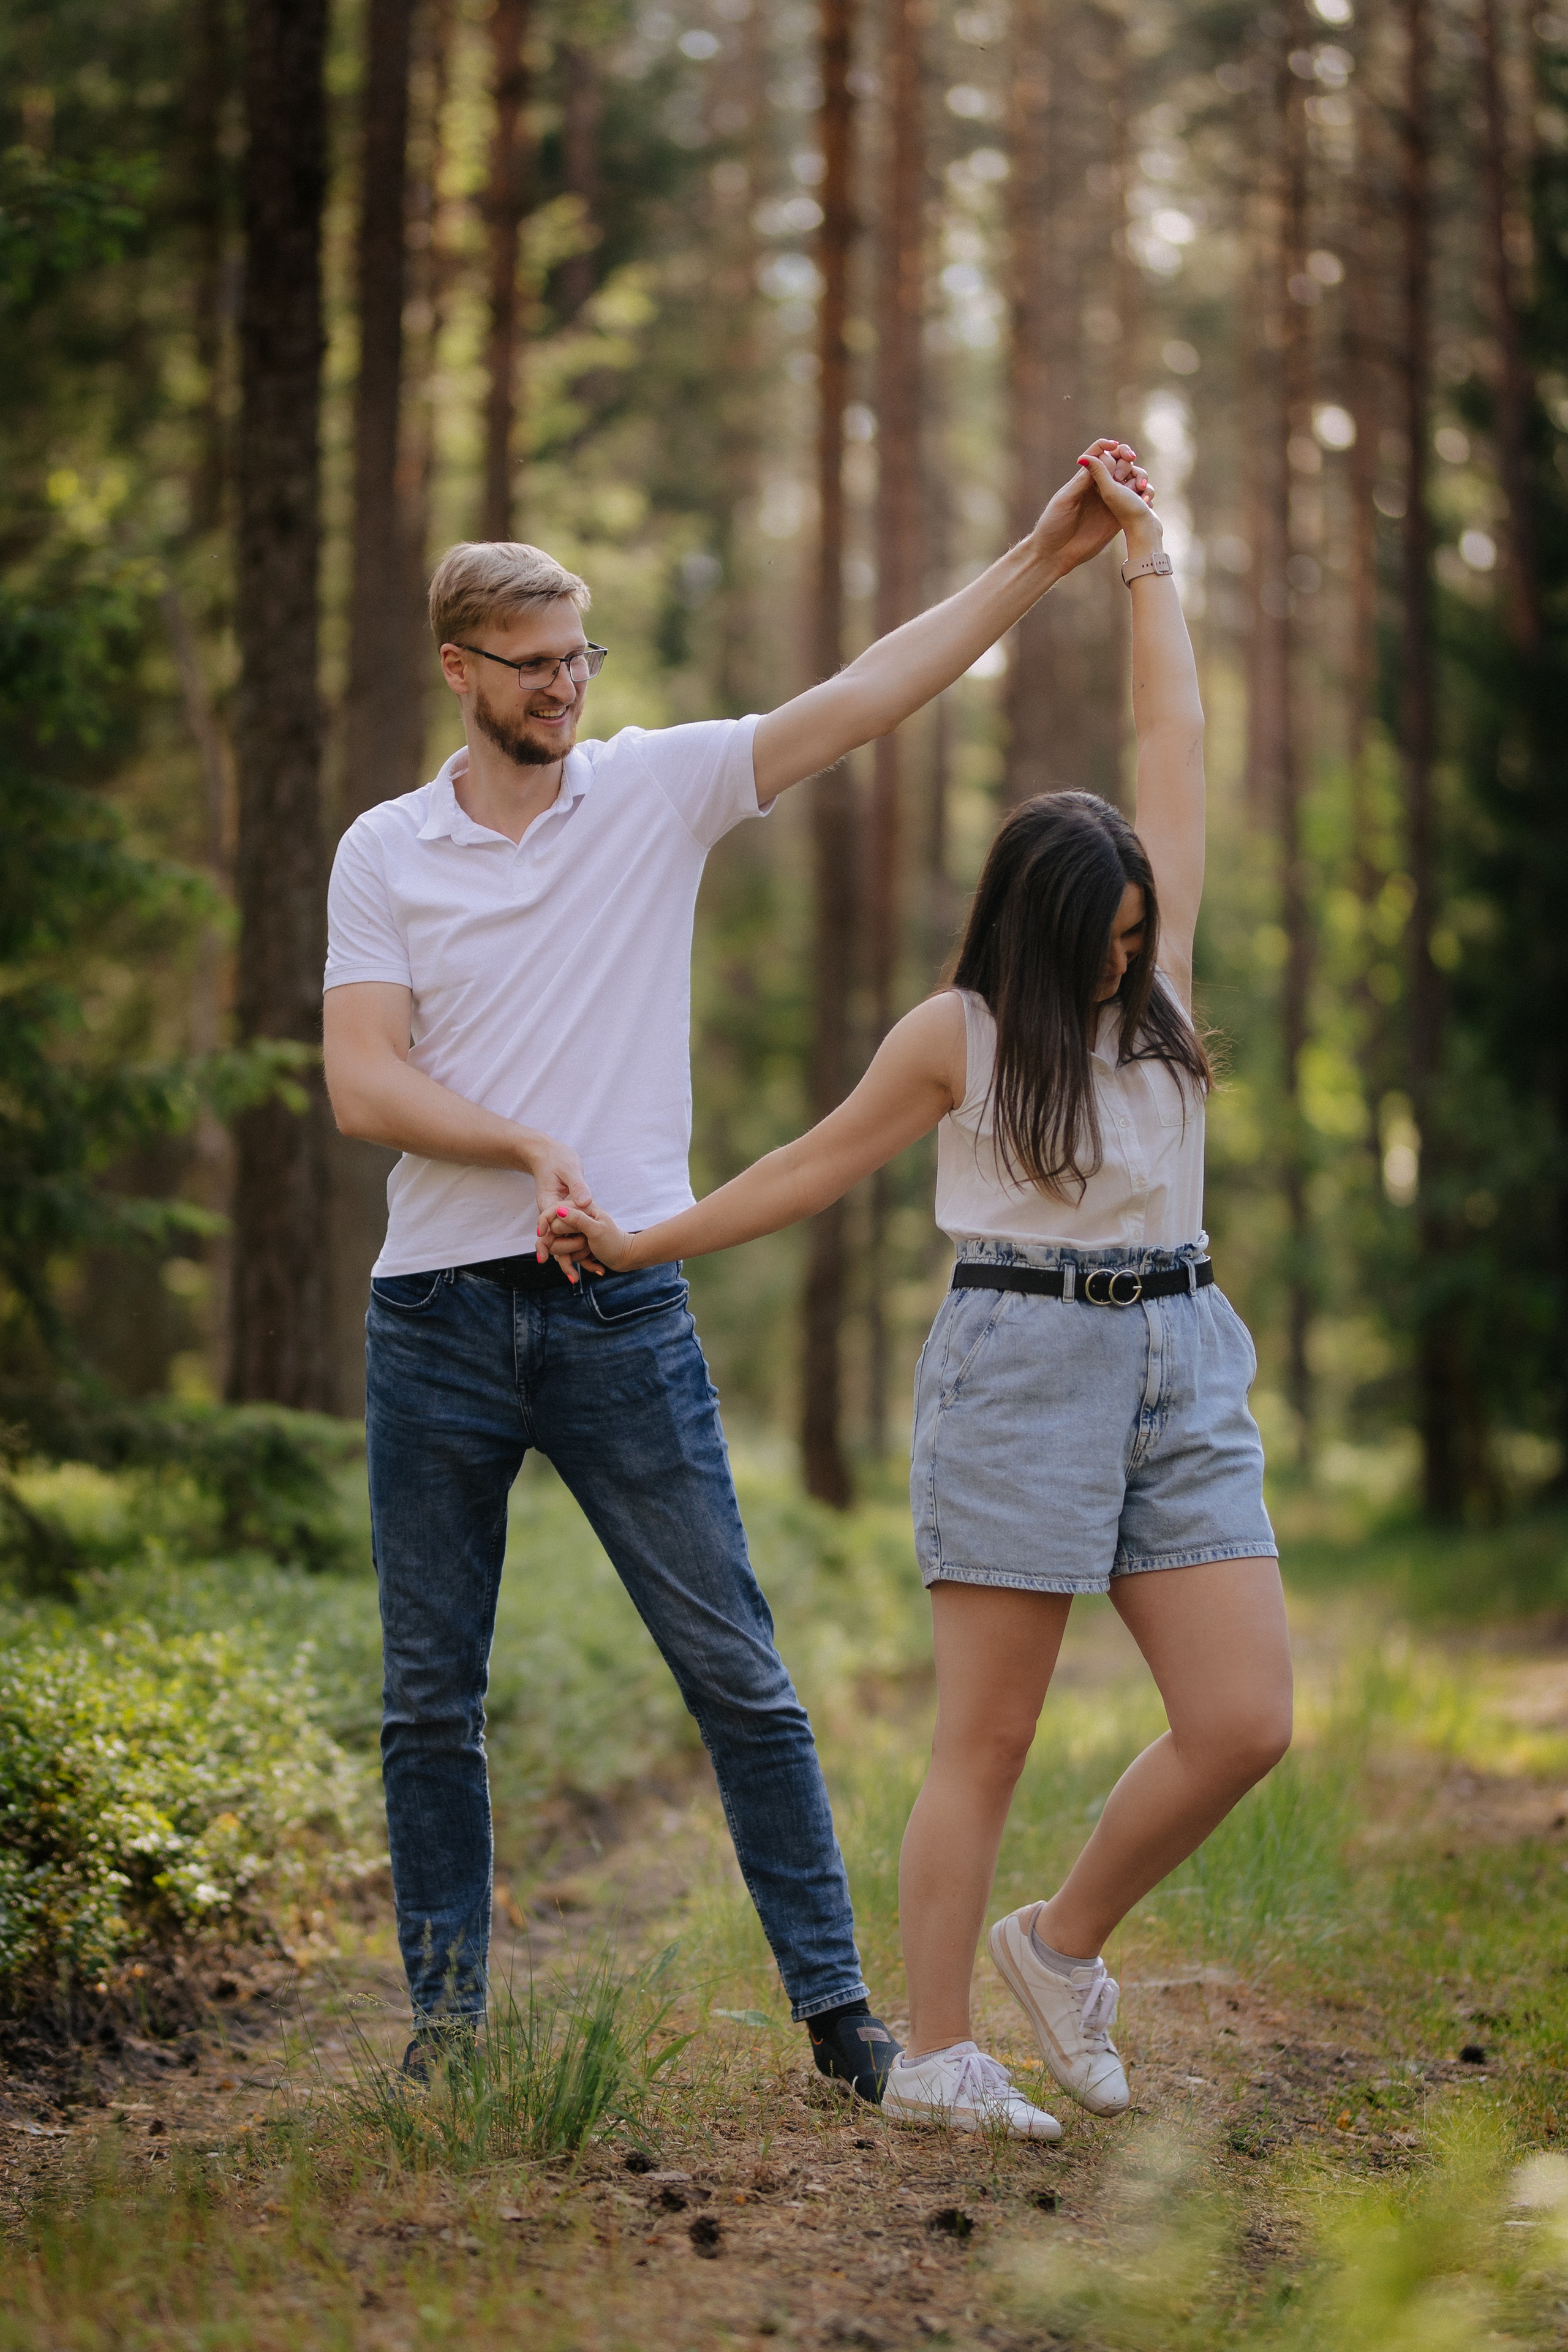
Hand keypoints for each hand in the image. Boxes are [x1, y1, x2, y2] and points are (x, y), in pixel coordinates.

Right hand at [523, 1132, 601, 1279]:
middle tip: (572, 1278)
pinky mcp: (564, 1216)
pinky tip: (588, 1261)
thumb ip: (577, 1187)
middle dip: (560, 1258)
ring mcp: (557, 1216)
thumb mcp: (569, 1170)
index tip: (547, 1257)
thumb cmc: (558, 1159)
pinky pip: (568, 1234)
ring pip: (560, 1241)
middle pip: (553, 1239)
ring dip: (569, 1258)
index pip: (547, 1225)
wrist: (549, 1154)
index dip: (549, 1241)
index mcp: (548, 1202)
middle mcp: (550, 1212)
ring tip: (578, 1279)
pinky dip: (576, 1247)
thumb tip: (584, 1203)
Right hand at [542, 1200, 637, 1272]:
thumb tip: (559, 1211)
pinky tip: (599, 1269)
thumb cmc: (614, 1241)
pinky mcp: (577, 1246)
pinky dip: (585, 1264)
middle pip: (552, 1234)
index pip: (551, 1212)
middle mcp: (574, 1220)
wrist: (629, 1255)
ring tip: (594, 1257)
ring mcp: (575, 1234)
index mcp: (578, 1209)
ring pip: (559, 1249)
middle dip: (567, 1246)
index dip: (543, 1223)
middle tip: (585, 1245)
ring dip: (576, 1257)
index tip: (542, 1235)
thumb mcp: (597, 1229)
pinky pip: (570, 1258)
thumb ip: (578, 1219)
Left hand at [1031, 439, 1155, 577]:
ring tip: (1140, 486)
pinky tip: (1145, 500)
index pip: (1099, 454)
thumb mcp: (1066, 499)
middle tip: (1125, 471)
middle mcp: (1098, 487)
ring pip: (1129, 480)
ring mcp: (1109, 502)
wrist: (1055, 554)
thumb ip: (1083, 480)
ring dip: (1138, 478)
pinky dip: (1143, 497)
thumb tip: (1098, 457)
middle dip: (1127, 461)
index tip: (1118, 448)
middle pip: (1118, 463)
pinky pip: (1134, 502)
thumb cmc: (1053, 524)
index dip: (1110, 447)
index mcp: (1084, 478)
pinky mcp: (1116, 517)